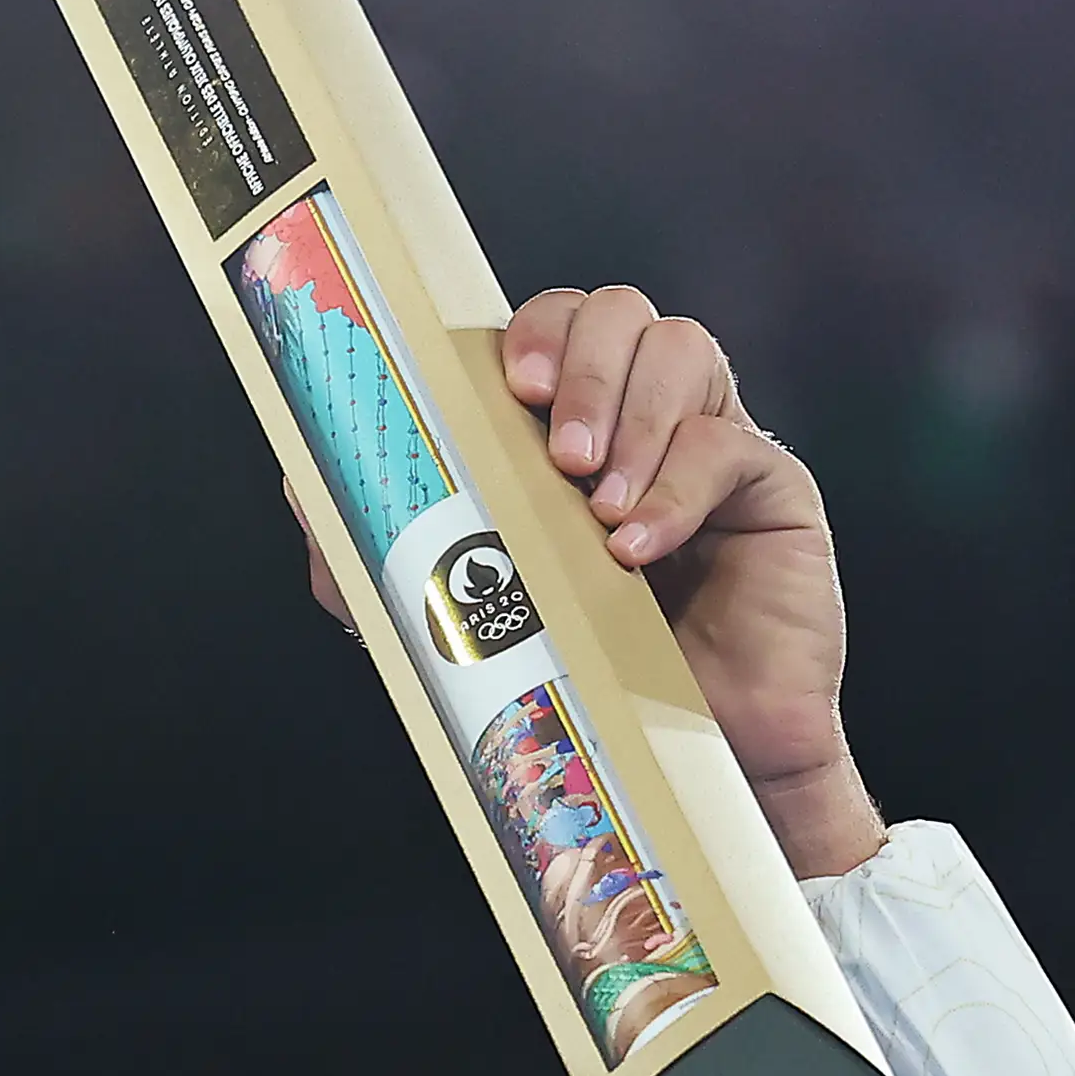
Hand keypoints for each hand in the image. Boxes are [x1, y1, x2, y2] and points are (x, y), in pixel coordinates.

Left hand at [288, 288, 885, 879]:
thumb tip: (301, 480)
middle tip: (554, 451)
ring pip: (684, 348)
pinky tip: (635, 549)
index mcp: (562, 429)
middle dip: (580, 364)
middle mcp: (639, 417)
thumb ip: (382, 555)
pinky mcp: (774, 488)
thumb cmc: (578, 683)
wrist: (686, 764)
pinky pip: (732, 444)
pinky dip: (676, 488)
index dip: (531, 331)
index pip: (550, 328)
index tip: (508, 384)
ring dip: (631, 415)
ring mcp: (712, 442)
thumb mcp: (456, 621)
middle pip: (619, 310)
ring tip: (593, 509)